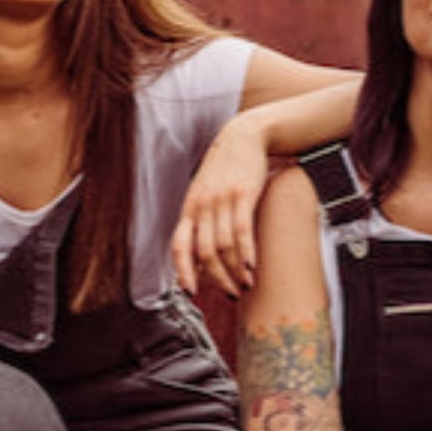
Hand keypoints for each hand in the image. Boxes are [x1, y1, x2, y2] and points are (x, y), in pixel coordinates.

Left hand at [174, 116, 268, 297]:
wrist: (242, 136)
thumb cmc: (224, 171)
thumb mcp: (205, 195)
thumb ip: (200, 225)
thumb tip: (198, 260)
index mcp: (189, 209)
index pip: (179, 246)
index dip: (183, 272)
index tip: (191, 293)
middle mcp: (201, 206)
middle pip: (204, 253)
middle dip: (218, 279)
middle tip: (231, 293)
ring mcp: (221, 200)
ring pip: (224, 246)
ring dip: (235, 271)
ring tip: (246, 284)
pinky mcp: (242, 194)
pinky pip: (242, 231)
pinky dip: (246, 253)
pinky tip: (252, 268)